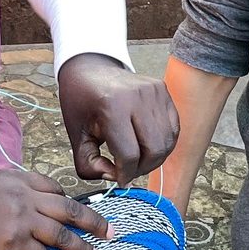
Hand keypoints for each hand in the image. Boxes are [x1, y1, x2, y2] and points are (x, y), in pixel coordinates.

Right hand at [0, 170, 111, 249]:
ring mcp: (18, 218)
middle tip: (110, 232)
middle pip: (68, 208)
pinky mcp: (11, 243)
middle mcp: (21, 195)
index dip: (71, 203)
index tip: (83, 215)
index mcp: (15, 177)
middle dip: (93, 221)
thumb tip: (37, 212)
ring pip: (62, 234)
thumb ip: (13, 194)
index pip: (54, 187)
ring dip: (83, 248)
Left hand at [56, 53, 179, 183]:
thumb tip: (115, 178)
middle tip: (129, 171)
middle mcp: (137, 96)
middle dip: (142, 169)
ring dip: (154, 159)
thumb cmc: (82, 103)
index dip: (125, 174)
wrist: (91, 70)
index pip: (129, 154)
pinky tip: (146, 145)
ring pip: (167, 142)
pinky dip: (162, 143)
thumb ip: (89, 165)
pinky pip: (173, 128)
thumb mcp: (76, 136)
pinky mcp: (163, 90)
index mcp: (112, 107)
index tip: (119, 179)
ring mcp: (154, 91)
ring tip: (137, 159)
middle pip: (154, 150)